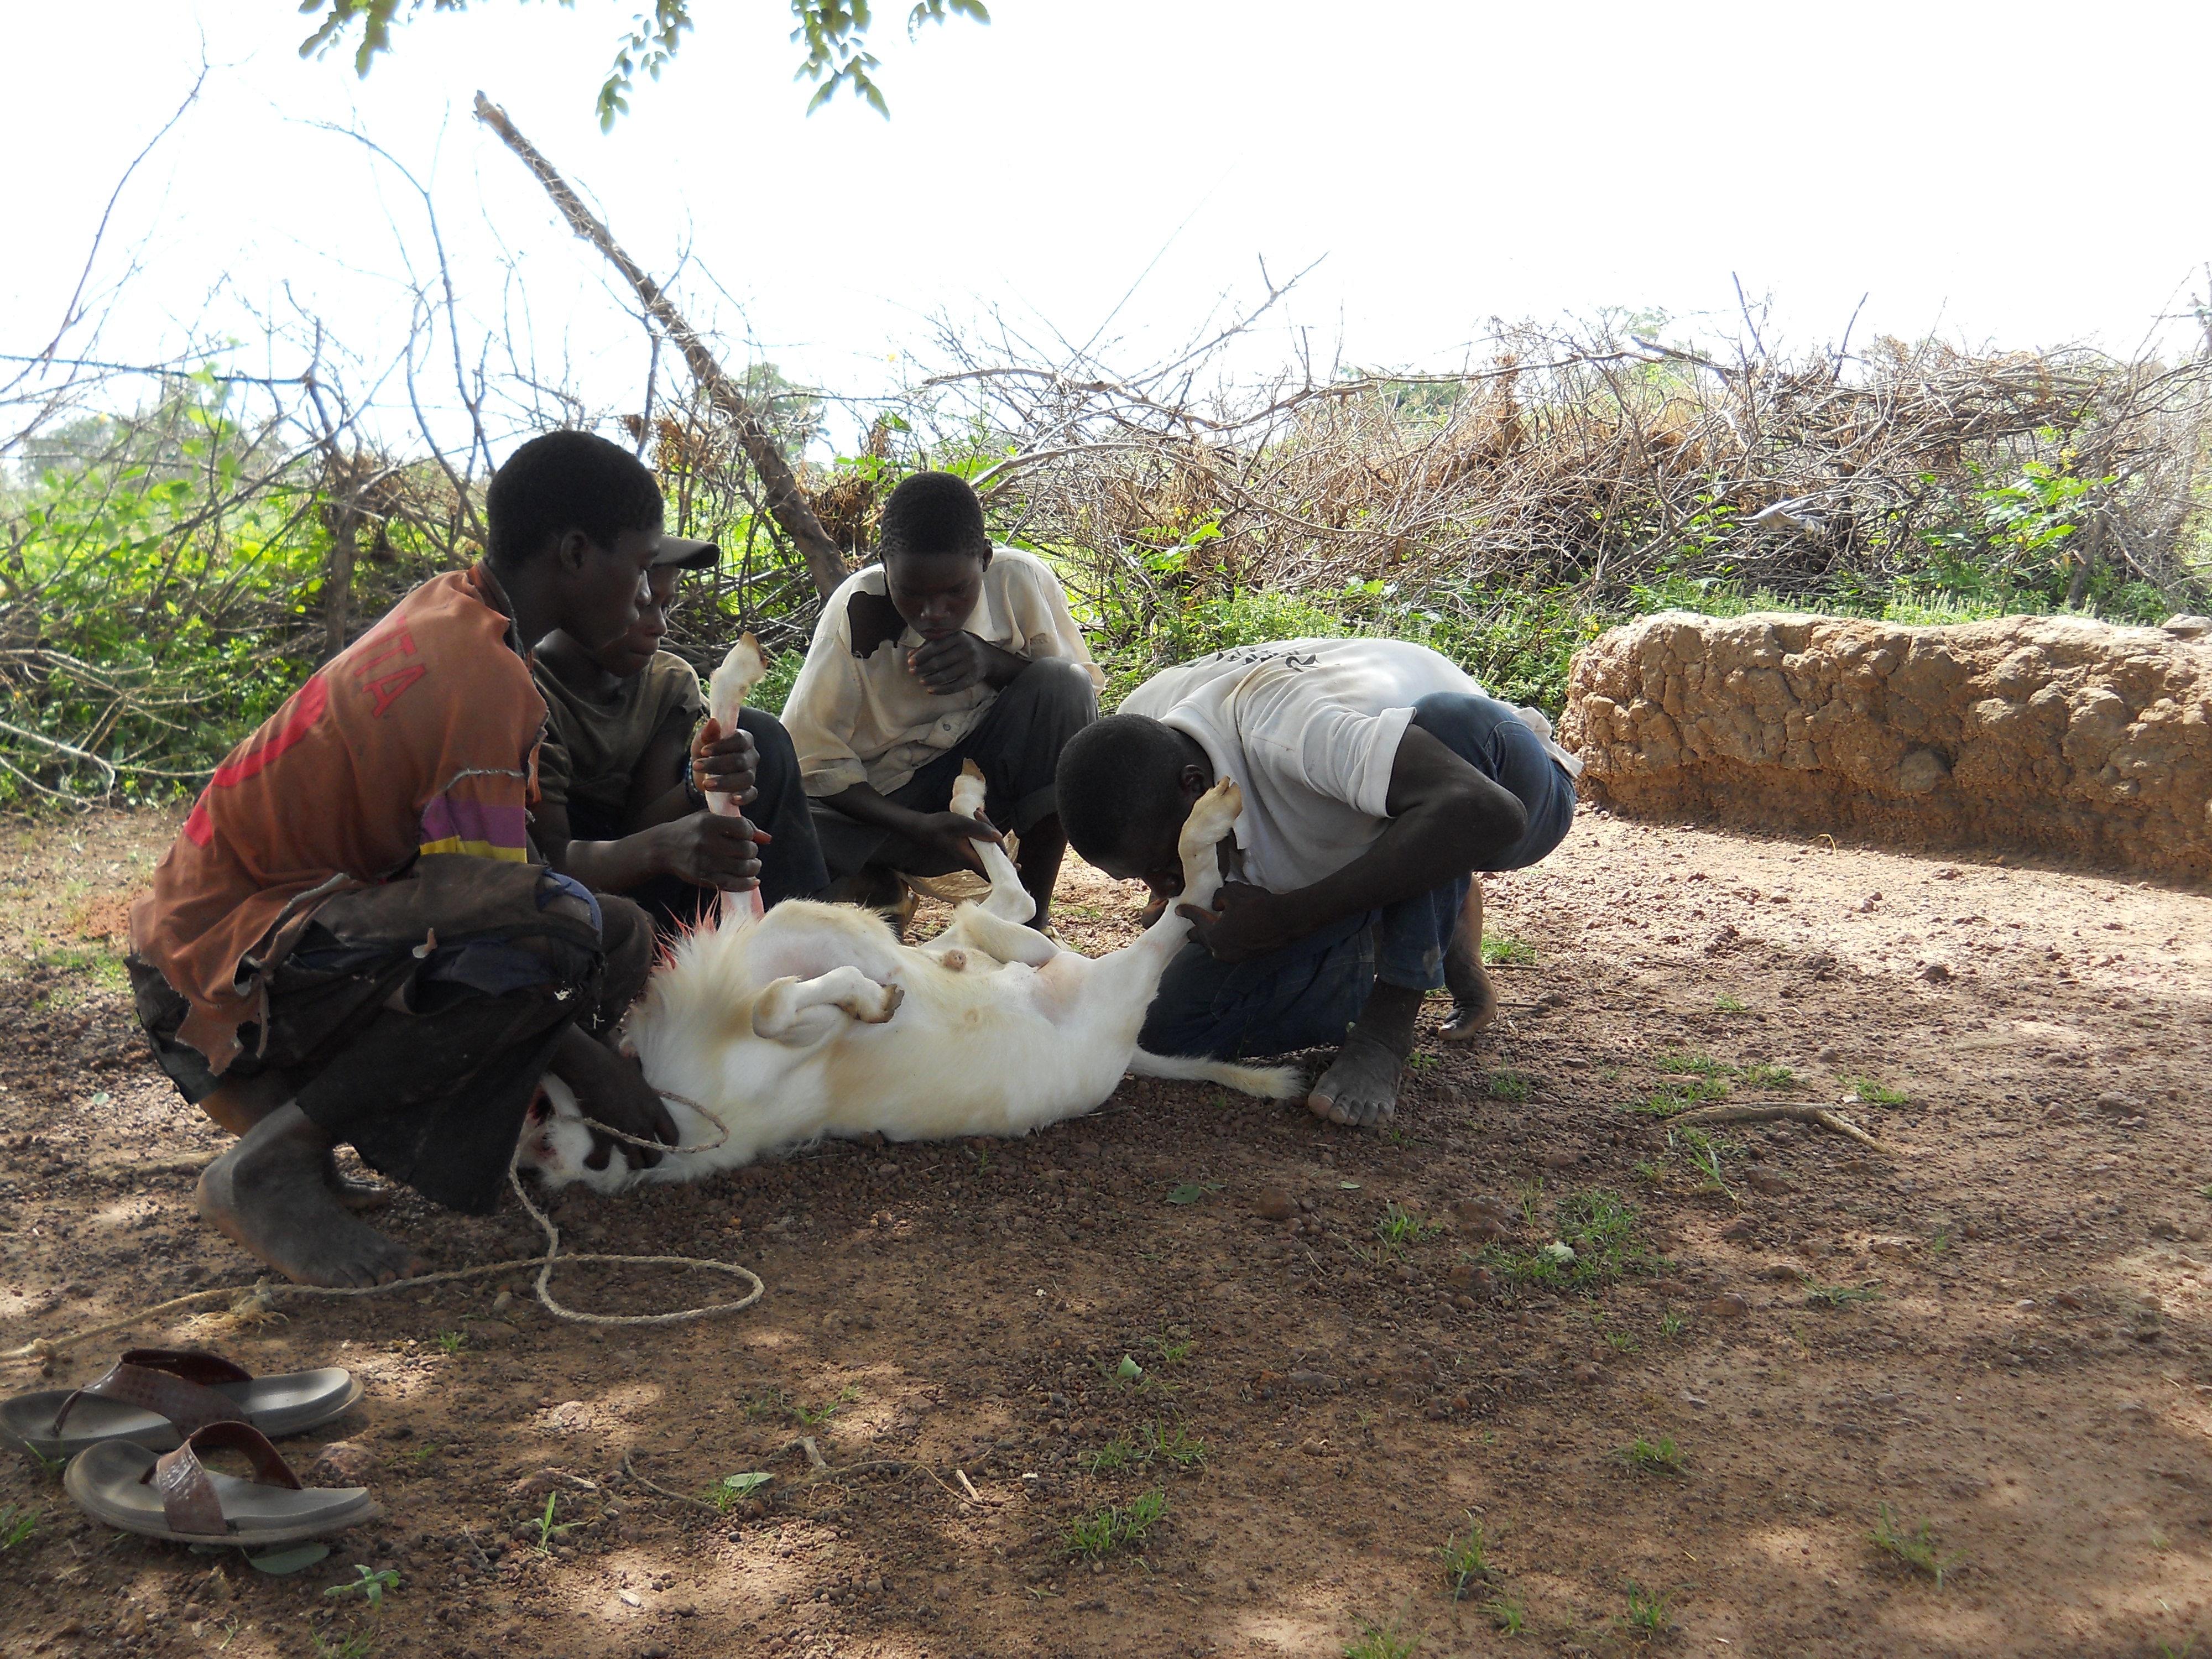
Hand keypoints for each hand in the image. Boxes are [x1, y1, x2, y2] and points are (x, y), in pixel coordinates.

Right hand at [553, 1032, 676, 1171]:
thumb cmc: (616, 1065)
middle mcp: (643, 1125)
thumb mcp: (638, 1072)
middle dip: (649, 1160)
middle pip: (654, 1157)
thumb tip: (636, 1065)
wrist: (594, 1069)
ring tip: (623, 1160)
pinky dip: (598, 1164)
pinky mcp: (603, 1139)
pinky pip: (603, 1162)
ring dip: (629, 1164)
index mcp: (655, 1109)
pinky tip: (593, 1161)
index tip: (663, 1146)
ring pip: (634, 1163)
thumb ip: (641, 1077)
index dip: (669, 1145)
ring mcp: (624, 1134)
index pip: (672, 1136)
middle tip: (641, 1156)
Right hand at [650, 811, 762, 888]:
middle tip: (750, 853)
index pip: (742, 828)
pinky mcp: (702, 878)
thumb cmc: (691, 830)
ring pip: (742, 868)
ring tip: (752, 865)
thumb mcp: (711, 819)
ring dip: (753, 868)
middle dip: (753, 852)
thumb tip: (767, 838)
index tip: (747, 836)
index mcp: (708, 823)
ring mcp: (704, 862)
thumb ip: (740, 825)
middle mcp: (706, 842)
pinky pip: (731, 884)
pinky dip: (746, 884)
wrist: (663, 848)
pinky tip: (752, 881)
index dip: (750, 833)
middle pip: (745, 850)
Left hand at [692, 717, 757, 802]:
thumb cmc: (705, 753)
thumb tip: (713, 722)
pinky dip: (744, 797)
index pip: (740, 740)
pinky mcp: (749, 790)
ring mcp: (751, 774)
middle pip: (740, 761)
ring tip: (706, 784)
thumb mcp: (702, 741)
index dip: (722, 746)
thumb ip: (708, 733)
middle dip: (717, 764)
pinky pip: (752, 794)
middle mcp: (751, 756)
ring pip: (746, 778)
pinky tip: (732, 798)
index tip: (703, 751)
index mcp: (744, 740)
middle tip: (697, 766)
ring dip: (725, 782)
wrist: (702, 774)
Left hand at [905, 632, 990, 694]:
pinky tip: (930, 690)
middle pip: (940, 661)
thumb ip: (930, 645)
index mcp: (958, 636)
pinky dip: (941, 690)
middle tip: (912, 672)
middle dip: (923, 668)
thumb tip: (910, 655)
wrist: (988, 657)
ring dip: (930, 680)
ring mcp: (971, 664)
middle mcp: (966, 649)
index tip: (910, 661)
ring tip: (921, 681)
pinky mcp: (973, 678)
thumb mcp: (949, 640)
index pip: (936, 646)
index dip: (921, 655)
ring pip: (946, 675)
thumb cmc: (962, 646)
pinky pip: (955, 686)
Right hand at [909, 808, 1001, 871]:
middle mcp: (970, 860)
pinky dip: (985, 837)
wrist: (923, 829)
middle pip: (992, 859)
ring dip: (990, 837)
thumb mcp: (961, 825)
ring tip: (980, 815)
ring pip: (987, 852)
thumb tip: (998, 836)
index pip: (992, 869)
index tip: (1018, 866)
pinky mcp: (966, 849)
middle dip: (998, 844)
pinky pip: (981, 847)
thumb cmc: (939, 827)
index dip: (1005, 870)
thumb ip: (979, 830)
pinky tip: (982, 822)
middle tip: (986, 821)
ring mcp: (968, 855)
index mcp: (970, 858)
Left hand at [1175, 881, 1302, 962]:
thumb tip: (1216, 904)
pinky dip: (1223, 940)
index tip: (1179, 909)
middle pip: (1200, 939)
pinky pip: (1227, 948)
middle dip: (1194, 930)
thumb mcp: (1233, 892)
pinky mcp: (1245, 957)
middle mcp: (1220, 950)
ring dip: (1209, 937)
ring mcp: (1233, 957)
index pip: (1195, 920)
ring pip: (1214, 946)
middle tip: (1188, 924)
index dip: (1186, 912)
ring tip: (1206, 928)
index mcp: (1213, 935)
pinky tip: (1226, 933)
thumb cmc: (1259, 905)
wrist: (1286, 921)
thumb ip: (1218, 896)